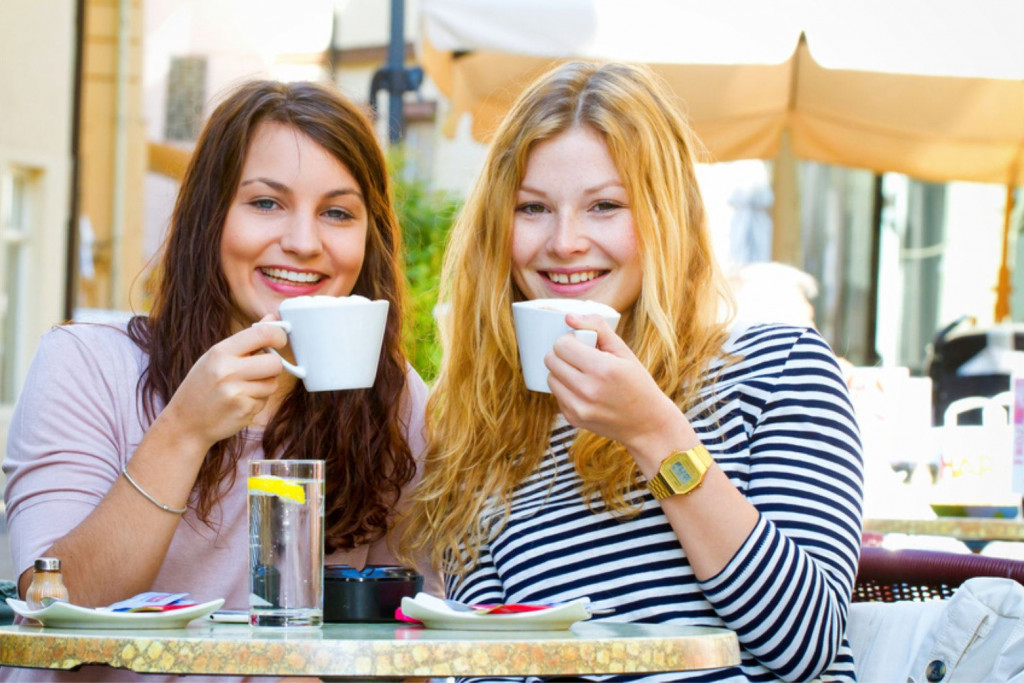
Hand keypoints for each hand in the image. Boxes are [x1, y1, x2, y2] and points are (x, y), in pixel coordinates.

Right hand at [160, 316, 287, 447]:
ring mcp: (236, 393)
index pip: (262, 334)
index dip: (279, 336)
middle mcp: (228, 371)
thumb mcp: (216, 357)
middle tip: (261, 370)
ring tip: (243, 389)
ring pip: (273, 383)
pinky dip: (257, 401)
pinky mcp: (243, 411)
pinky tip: (239, 402)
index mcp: (220, 352)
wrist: (185, 422)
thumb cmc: (202, 386)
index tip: (280, 340)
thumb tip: (273, 319)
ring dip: (264, 386)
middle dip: (273, 366)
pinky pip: (265, 401)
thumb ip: (246, 339)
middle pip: (274, 363)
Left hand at [546, 314, 685, 454]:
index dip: (570, 340)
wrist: (646, 424)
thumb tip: (569, 317)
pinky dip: (565, 389)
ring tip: (582, 373)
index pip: (561, 345)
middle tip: (580, 357)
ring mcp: (578, 408)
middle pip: (551, 360)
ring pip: (550, 378)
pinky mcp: (573, 419)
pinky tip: (584, 390)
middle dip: (563, 354)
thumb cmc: (637, 384)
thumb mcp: (624, 351)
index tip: (581, 343)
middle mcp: (588, 390)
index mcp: (603, 369)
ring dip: (561, 371)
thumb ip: (597, 328)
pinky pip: (556, 395)